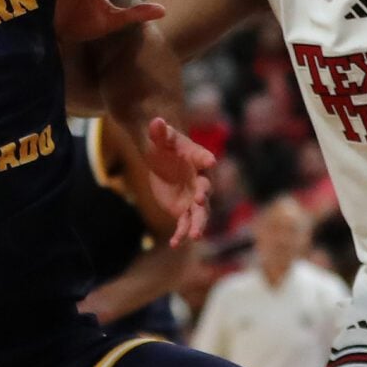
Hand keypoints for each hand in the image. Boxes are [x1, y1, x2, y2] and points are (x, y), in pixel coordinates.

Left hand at [140, 117, 215, 245]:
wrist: (161, 159)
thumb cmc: (164, 145)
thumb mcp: (159, 137)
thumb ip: (159, 131)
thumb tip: (156, 121)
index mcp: (197, 160)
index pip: (204, 159)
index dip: (206, 160)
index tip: (209, 162)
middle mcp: (200, 180)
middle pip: (205, 190)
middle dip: (203, 194)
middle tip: (199, 199)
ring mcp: (194, 197)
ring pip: (200, 213)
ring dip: (198, 224)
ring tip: (196, 236)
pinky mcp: (184, 210)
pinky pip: (184, 224)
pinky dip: (180, 234)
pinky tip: (173, 244)